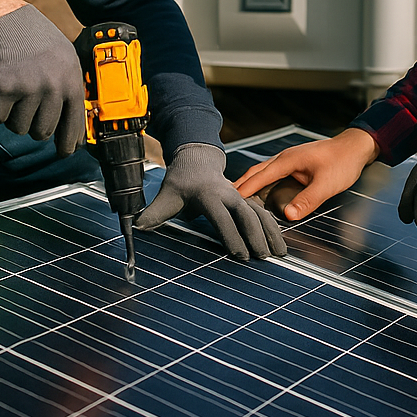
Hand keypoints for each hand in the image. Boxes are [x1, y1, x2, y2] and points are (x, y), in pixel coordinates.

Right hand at [0, 3, 86, 152]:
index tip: (65, 151)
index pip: (74, 123)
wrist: (1, 19)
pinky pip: (0, 118)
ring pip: (20, 127)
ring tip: (13, 90)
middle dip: (32, 124)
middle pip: (43, 131)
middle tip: (25, 105)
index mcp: (70, 78)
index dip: (68, 142)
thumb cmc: (31, 37)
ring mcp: (28, 88)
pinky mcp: (4, 89)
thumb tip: (73, 123)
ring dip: (13, 115)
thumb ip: (66, 86)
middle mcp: (52, 85)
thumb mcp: (61, 57)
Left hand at [137, 144, 286, 259]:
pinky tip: (280, 244)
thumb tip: (136, 227)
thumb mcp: (167, 195)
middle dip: (256, 236)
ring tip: (280, 254)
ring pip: (260, 214)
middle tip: (262, 257)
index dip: (231, 236)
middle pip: (247, 215)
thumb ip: (154, 212)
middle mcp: (229, 194)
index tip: (239, 255)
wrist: (198, 159)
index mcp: (209, 194)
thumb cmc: (181, 180)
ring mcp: (241, 196)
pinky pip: (263, 214)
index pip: (222, 217)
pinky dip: (273, 228)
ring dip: (271, 233)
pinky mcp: (248, 200)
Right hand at [234, 127, 379, 221]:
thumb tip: (288, 216)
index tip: (226, 200)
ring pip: (261, 174)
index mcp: (287, 160)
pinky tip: (257, 194)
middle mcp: (284, 159)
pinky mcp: (294, 166)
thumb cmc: (343, 162)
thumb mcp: (327, 184)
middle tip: (221, 201)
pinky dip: (259, 184)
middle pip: (254, 173)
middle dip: (238, 186)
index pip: (258, 176)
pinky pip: (270, 176)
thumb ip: (308, 200)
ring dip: (248, 185)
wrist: (356, 148)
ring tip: (233, 200)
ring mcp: (288, 161)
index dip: (242, 189)